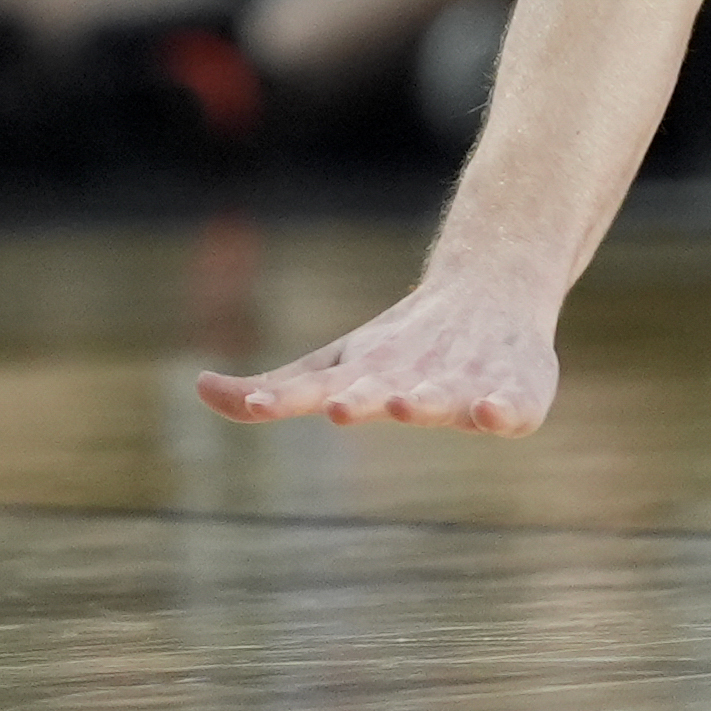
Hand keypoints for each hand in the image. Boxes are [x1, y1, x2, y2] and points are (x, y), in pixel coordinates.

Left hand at [195, 273, 557, 435]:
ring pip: (439, 396)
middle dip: (361, 398)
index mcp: (361, 374)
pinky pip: (509, 406)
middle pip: (379, 390)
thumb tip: (198, 388)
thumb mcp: (331, 365)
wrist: (488, 296)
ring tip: (403, 404)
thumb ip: (275, 389)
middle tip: (341, 408)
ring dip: (421, 401)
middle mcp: (407, 376)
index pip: (314, 387)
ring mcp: (460, 382)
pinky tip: (491, 414)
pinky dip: (500, 409)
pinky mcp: (513, 393)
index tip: (256, 406)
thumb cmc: (396, 344)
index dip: (285, 399)